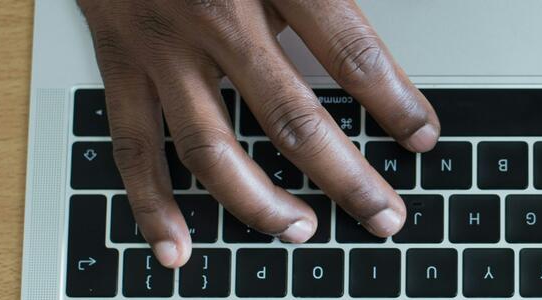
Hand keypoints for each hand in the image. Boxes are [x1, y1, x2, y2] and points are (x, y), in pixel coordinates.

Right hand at [78, 0, 439, 267]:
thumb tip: (378, 51)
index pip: (349, 53)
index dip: (395, 103)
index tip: (422, 137)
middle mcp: (218, 16)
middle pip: (292, 118)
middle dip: (346, 177)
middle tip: (383, 213)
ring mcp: (164, 46)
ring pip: (213, 147)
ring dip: (260, 202)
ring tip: (302, 230)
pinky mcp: (119, 62)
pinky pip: (134, 146)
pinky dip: (152, 205)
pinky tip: (179, 245)